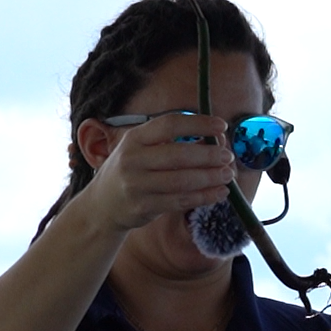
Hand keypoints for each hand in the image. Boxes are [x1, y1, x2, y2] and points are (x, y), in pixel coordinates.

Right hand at [76, 113, 235, 232]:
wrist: (102, 204)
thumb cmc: (131, 170)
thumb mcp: (140, 148)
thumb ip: (169, 142)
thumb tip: (214, 140)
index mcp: (135, 138)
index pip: (170, 124)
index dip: (198, 123)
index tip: (221, 125)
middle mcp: (133, 159)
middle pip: (179, 155)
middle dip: (209, 155)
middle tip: (228, 156)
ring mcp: (137, 185)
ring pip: (182, 181)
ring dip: (210, 178)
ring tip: (227, 174)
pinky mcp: (143, 207)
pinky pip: (180, 201)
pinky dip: (204, 197)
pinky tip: (219, 193)